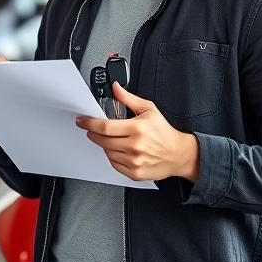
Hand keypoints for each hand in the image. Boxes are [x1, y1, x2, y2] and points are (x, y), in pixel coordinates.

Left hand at [76, 82, 199, 182]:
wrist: (179, 154)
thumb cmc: (164, 132)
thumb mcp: (148, 110)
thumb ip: (128, 98)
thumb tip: (115, 88)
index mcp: (137, 128)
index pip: (105, 126)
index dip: (89, 123)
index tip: (82, 121)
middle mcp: (135, 146)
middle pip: (102, 140)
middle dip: (94, 133)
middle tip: (93, 129)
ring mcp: (134, 161)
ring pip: (107, 152)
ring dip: (104, 145)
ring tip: (113, 139)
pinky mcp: (134, 173)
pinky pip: (114, 164)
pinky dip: (112, 156)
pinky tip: (119, 150)